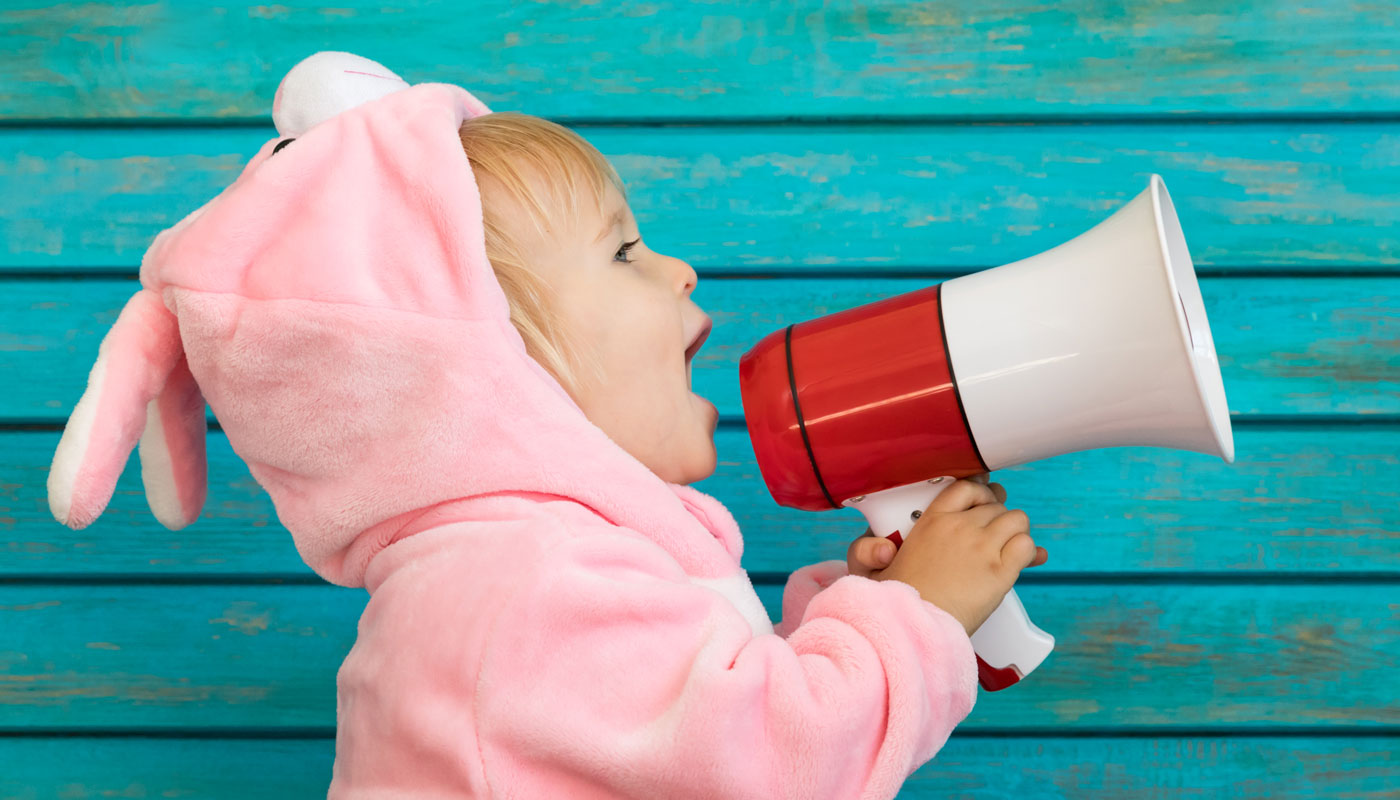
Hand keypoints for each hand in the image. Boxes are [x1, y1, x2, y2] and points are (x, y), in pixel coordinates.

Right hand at [846, 473, 1046, 635]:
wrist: (913, 628)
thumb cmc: (895, 602)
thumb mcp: (872, 568)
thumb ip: (872, 549)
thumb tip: (888, 546)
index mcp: (931, 521)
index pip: (965, 487)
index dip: (981, 492)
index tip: (983, 503)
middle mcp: (959, 527)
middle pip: (995, 505)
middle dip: (999, 518)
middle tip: (996, 536)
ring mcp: (981, 547)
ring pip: (1017, 520)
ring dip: (1016, 532)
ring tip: (1009, 547)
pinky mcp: (999, 572)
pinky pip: (1027, 545)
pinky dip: (1029, 551)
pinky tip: (1022, 561)